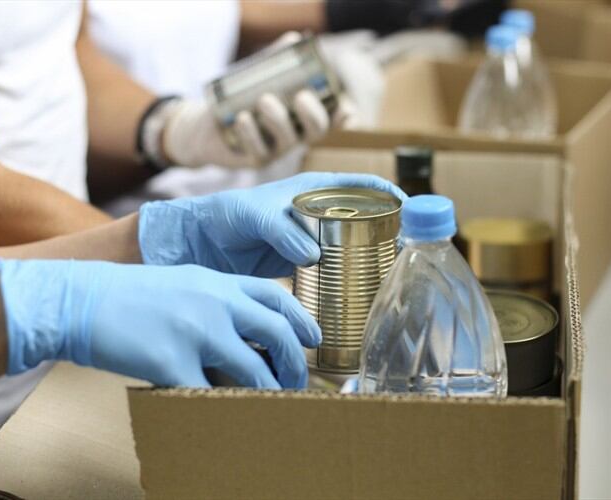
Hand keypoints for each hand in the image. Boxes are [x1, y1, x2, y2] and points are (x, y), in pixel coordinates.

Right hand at [0, 260, 320, 388]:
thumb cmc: (126, 295)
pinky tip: (228, 422)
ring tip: (272, 407)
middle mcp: (213, 303)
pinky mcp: (171, 362)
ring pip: (252, 370)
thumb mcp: (180, 283)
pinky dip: (224, 413)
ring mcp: (195, 331)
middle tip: (297, 383)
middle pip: (275, 333)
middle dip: (294, 363)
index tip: (314, 338)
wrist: (79, 300)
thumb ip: (214, 299)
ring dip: (268, 394)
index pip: (274, 295)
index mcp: (216, 281)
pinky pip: (209, 397)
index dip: (300, 319)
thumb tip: (244, 329)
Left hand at [138, 172, 406, 276]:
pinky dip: (343, 283)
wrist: (200, 243)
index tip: (410, 209)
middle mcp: (318, 214)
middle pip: (363, 220)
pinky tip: (355, 297)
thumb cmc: (226, 214)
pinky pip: (330, 273)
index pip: (361, 185)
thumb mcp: (255, 215)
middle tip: (405, 254)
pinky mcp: (300, 268)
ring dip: (367, 261)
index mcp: (314, 190)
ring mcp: (311, 241)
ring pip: (350, 248)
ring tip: (387, 278)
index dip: (388, 194)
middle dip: (385, 233)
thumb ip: (282, 231)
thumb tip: (313, 255)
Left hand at [160, 32, 355, 168]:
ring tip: (264, 100)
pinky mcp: (256, 159)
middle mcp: (296, 134)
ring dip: (278, 119)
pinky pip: (258, 149)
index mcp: (303, 115)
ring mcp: (277, 150)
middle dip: (313, 114)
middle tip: (301, 96)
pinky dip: (251, 133)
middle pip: (316, 131)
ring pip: (288, 140)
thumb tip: (293, 39)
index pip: (332, 118)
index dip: (343, 117)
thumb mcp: (259, 76)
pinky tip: (242, 118)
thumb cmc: (241, 98)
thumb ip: (278, 59)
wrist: (208, 124)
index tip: (345, 108)